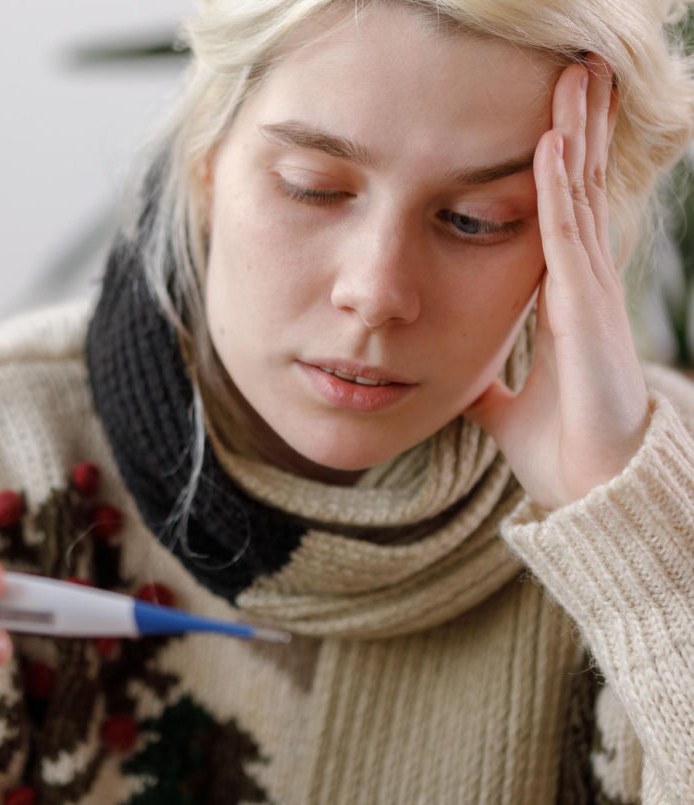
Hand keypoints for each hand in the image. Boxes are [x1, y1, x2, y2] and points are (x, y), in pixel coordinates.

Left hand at [465, 56, 649, 510]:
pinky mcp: (582, 307)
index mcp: (560, 302)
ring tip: (573, 77)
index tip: (552, 120)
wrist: (591, 489)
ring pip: (578, 196)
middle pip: (577, 190)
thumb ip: (488, 385)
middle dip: (577, 130)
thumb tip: (458, 380)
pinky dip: (557, 185)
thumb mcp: (506, 406)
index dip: (559, 167)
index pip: (559, 217)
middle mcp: (579, 286)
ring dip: (573, 135)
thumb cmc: (561, 450)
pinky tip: (550, 142)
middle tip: (575, 72)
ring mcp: (586, 292)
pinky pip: (565, 233)